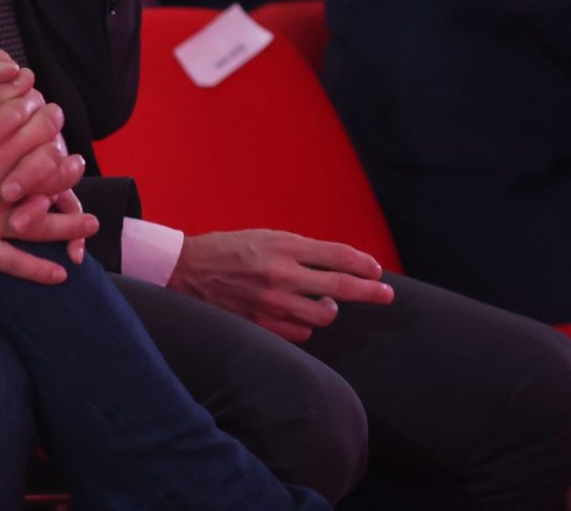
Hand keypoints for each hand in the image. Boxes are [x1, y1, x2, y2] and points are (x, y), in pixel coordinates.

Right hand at [0, 70, 93, 280]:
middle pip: (48, 182)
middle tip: (78, 167)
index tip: (58, 124)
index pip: (40, 140)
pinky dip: (37, 271)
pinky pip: (10, 263)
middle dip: (68, 174)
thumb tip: (26, 79)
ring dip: (69, 226)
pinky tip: (59, 275)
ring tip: (91, 225)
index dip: (53, 130)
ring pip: (40, 227)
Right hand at [169, 229, 395, 342]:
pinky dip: (304, 327)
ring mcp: (271, 303)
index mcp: (280, 245)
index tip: (376, 270)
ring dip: (328, 310)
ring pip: (323, 317)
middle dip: (371, 291)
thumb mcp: (263, 237)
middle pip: (340, 288)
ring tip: (321, 303)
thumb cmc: (226, 250)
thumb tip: (337, 266)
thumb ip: (298, 250)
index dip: (363, 264)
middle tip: (387, 294)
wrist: (183, 271)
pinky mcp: (261, 325)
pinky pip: (301, 334)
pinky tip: (295, 316)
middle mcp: (279, 274)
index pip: (336, 254)